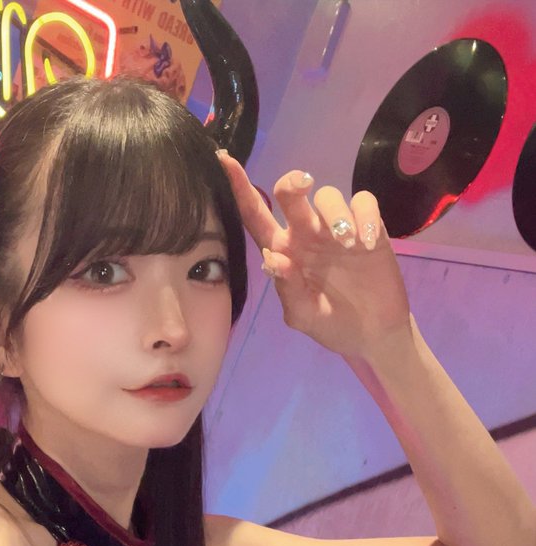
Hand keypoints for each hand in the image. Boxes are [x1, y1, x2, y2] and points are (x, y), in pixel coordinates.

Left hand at [217, 153, 412, 359]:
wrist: (372, 334)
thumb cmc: (331, 324)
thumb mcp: (305, 316)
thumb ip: (288, 290)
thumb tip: (272, 260)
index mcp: (283, 251)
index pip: (256, 216)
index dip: (239, 189)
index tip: (223, 161)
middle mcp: (306, 234)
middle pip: (291, 195)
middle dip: (292, 183)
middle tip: (302, 186)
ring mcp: (336, 229)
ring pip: (328, 196)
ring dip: (335, 214)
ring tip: (347, 244)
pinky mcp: (369, 227)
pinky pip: (363, 202)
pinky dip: (366, 216)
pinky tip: (367, 244)